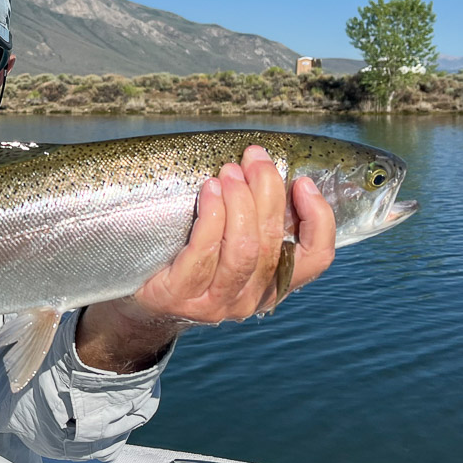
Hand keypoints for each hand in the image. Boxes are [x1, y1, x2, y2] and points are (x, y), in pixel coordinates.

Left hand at [125, 144, 336, 324]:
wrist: (144, 302)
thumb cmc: (193, 262)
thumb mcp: (232, 247)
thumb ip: (256, 221)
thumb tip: (266, 168)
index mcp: (273, 284)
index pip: (316, 258)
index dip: (318, 218)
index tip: (302, 182)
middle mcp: (251, 299)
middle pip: (272, 242)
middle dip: (267, 192)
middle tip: (254, 159)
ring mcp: (216, 303)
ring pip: (244, 249)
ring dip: (239, 202)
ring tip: (229, 172)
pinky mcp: (181, 296)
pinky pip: (204, 253)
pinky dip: (212, 216)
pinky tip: (208, 191)